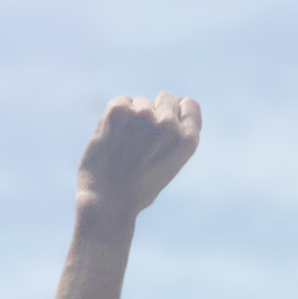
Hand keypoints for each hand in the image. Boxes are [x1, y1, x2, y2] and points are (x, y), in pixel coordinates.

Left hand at [76, 91, 200, 216]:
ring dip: (134, 117)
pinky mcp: (118, 110)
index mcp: (187, 140)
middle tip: (142, 140)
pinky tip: (113, 138)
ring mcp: (143, 115)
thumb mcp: (172, 165)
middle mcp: (168, 124)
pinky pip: (121, 102)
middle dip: (156, 112)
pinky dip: (116, 116)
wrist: (108, 200)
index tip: (165, 127)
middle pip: (166, 98)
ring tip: (125, 146)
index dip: (177, 114)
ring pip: (141, 102)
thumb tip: (169, 107)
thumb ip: (176, 136)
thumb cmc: (140, 189)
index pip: (189, 105)